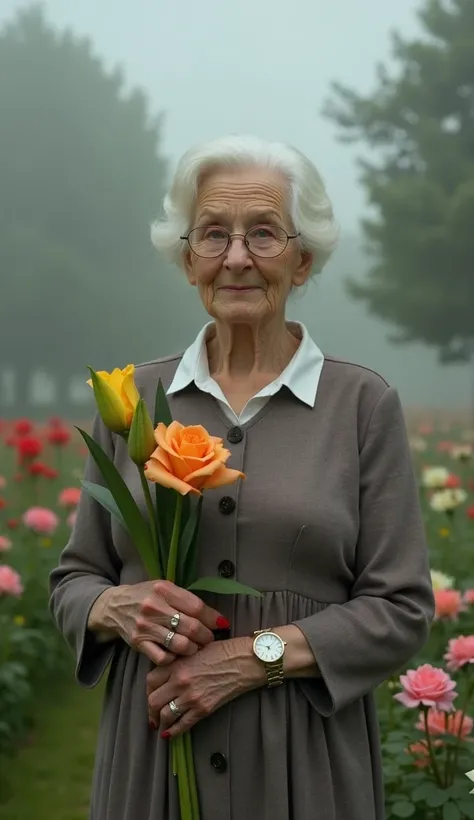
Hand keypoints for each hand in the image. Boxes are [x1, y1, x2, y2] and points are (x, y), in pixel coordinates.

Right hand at [90, 579, 227, 665]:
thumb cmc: (146, 596)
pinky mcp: (139, 643)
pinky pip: (163, 658)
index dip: (212, 618)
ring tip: (196, 648)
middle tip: (209, 639)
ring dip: (193, 649)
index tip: (221, 625)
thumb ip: (187, 600)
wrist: (115, 606)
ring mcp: (145, 626)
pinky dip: (174, 659)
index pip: (196, 607)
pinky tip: (178, 655)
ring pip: (180, 645)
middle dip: (206, 636)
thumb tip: (216, 618)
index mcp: (163, 590)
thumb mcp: (165, 589)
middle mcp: (154, 608)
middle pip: (191, 627)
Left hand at [147, 636, 264, 736]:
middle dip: (151, 711)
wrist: (245, 661)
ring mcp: (191, 697)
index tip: (151, 694)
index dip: (148, 690)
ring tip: (161, 726)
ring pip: (165, 715)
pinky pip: (182, 725)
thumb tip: (166, 672)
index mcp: (177, 664)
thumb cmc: (224, 650)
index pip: (150, 681)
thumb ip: (179, 659)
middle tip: (152, 715)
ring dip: (161, 723)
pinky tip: (170, 734)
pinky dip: (174, 732)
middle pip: (153, 701)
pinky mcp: (203, 709)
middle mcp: (180, 682)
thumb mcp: (196, 648)